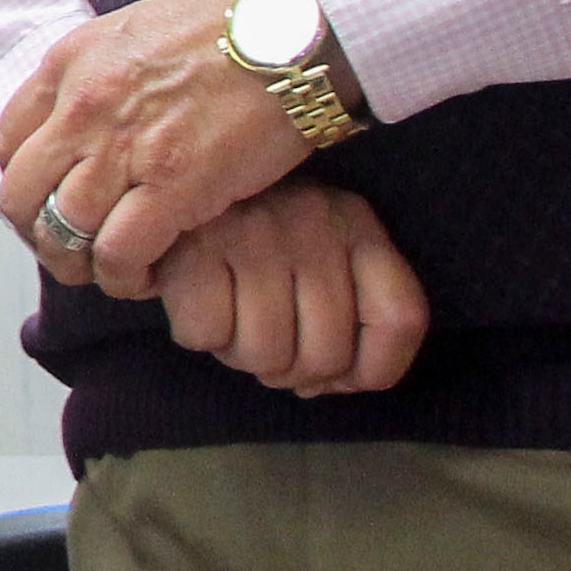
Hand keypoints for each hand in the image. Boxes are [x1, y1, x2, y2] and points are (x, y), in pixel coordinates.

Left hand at [0, 0, 331, 296]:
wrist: (293, 24)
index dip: (27, 187)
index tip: (54, 205)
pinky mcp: (173, 184)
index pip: (8, 144)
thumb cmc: (230, 27)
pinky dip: (124, 276)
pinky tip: (149, 274)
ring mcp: (124, 146)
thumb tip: (90, 130)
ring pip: (62, 233)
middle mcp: (82, 107)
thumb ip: (100, 79)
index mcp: (68, 65)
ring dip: (81, 265)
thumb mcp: (135, 34)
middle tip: (74, 251)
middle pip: (21, 197)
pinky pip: (118, 253)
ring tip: (113, 270)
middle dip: (40, 236)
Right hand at [156, 183, 428, 398]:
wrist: (171, 182)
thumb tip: (321, 387)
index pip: (399, 320)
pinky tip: (198, 304)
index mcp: (355, 223)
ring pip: (265, 355)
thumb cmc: (252, 233)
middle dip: (291, 373)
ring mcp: (254, 235)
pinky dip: (199, 336)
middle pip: (326, 356)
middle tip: (267, 347)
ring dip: (241, 357)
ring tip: (231, 323)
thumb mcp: (318, 251)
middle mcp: (313, 223)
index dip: (372, 370)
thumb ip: (342, 312)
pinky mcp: (194, 248)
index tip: (339, 378)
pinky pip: (207, 335)